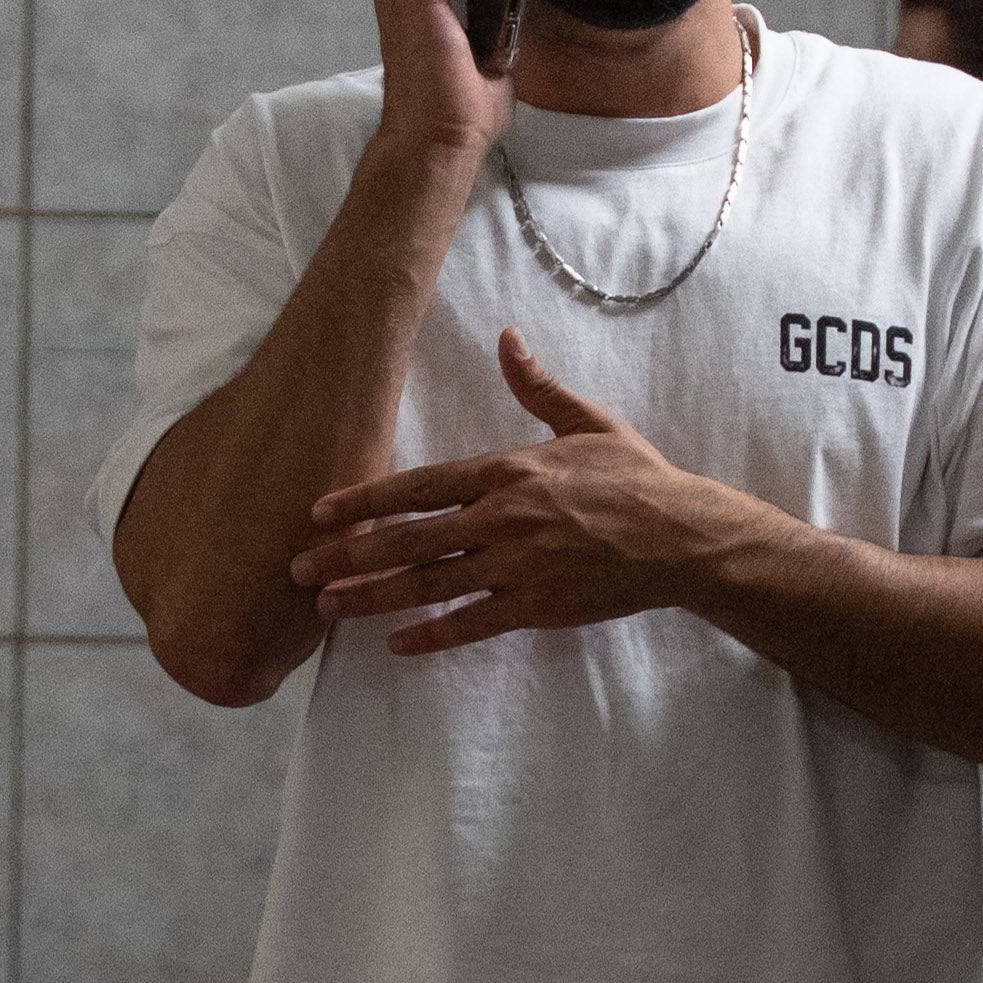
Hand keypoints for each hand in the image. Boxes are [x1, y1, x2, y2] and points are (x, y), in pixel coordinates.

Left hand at [297, 337, 759, 654]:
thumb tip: (508, 339)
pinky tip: (396, 643)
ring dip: (374, 597)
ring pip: (430, 583)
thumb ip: (537, 387)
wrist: (683, 537)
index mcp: (508, 470)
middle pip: (410, 537)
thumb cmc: (635, 479)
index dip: (365, 499)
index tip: (320, 511)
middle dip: (349, 554)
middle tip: (300, 568)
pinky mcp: (536, 605)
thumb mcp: (588, 422)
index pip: (420, 485)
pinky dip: (433, 634)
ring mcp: (518, 565)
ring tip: (329, 607)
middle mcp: (503, 517)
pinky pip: (473, 623)